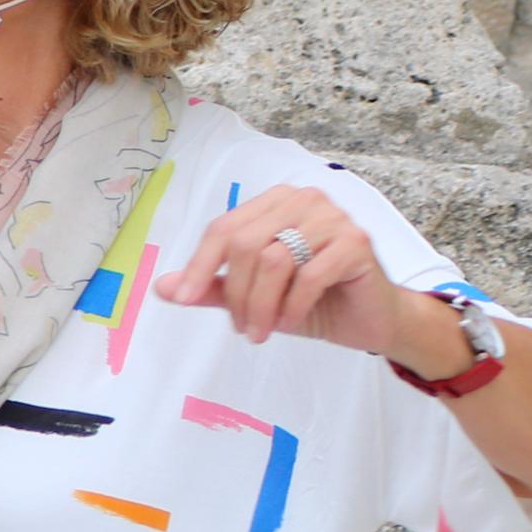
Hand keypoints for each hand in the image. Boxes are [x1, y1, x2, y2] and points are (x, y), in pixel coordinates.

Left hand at [155, 184, 413, 351]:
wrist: (369, 320)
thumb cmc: (310, 302)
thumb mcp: (253, 297)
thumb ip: (213, 288)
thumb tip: (162, 287)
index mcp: (274, 203)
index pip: (223, 228)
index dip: (199, 265)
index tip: (182, 299)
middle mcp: (303, 200)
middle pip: (245, 244)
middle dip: (237, 294)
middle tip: (241, 328)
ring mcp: (333, 217)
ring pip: (275, 260)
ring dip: (261, 305)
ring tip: (261, 331)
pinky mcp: (357, 241)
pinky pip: (310, 275)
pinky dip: (292, 305)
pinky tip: (289, 322)